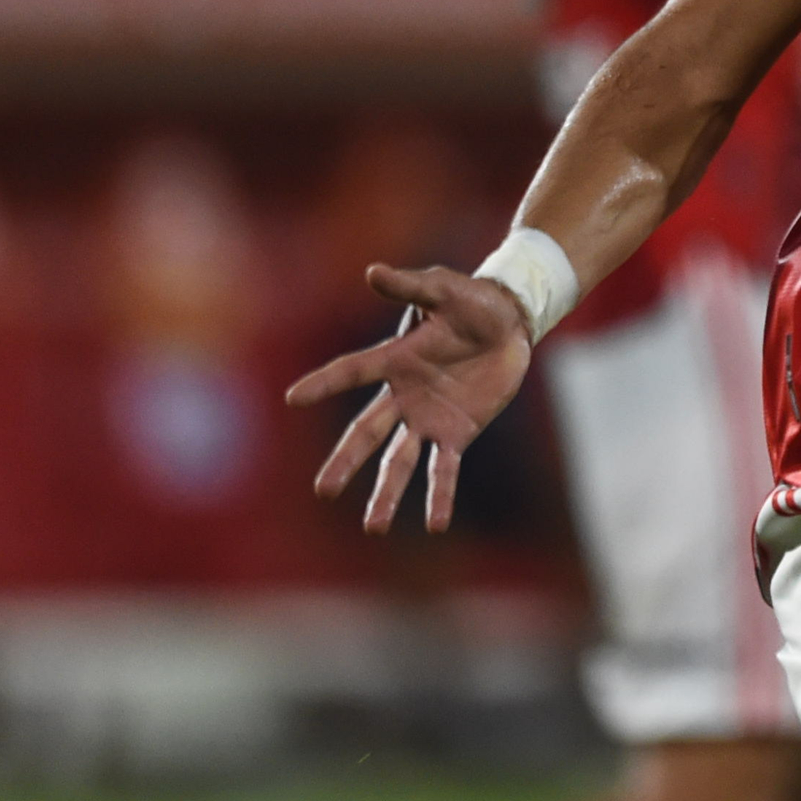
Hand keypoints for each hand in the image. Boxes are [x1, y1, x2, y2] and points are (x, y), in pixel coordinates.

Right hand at [285, 264, 532, 535]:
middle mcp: (404, 395)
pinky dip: (439, 495)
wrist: (509, 322)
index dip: (325, 383)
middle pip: (368, 432)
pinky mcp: (458, 432)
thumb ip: (411, 285)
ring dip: (386, 493)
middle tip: (322, 491)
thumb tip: (372, 271)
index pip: (353, 371)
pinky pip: (445, 468)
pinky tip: (434, 524)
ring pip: (399, 460)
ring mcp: (428, 417)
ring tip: (373, 529)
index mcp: (395, 359)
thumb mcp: (444, 288)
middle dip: (346, 461)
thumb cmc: (472, 301)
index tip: (292, 398)